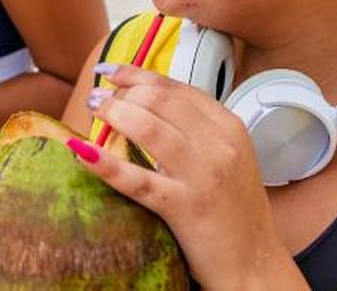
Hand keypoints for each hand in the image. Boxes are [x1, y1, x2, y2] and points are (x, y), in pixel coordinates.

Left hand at [66, 65, 297, 289]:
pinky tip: (82, 151)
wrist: (255, 262)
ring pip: (147, 128)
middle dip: (122, 93)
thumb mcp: (229, 156)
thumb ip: (198, 129)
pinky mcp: (184, 207)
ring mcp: (201, 175)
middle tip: (98, 98)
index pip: (176, 88)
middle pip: (159, 100)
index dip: (138, 75)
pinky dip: (104, 162)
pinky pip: (136, 179)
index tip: (111, 72)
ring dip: (112, 113)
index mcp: (229, 126)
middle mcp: (218, 145)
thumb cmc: (236, 209)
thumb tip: (148, 103)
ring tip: (93, 112)